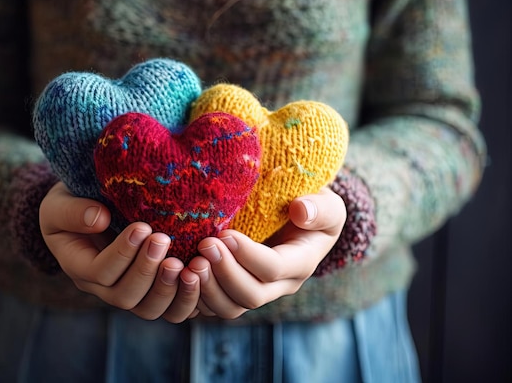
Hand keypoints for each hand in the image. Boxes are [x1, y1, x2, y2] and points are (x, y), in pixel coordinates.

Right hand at [39, 182, 199, 322]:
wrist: (93, 205)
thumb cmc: (75, 201)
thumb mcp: (60, 202)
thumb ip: (73, 211)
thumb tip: (98, 219)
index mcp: (79, 266)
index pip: (98, 272)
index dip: (121, 253)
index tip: (141, 226)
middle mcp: (104, 287)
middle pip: (124, 296)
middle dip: (146, 270)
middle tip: (163, 239)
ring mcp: (131, 291)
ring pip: (149, 309)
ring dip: (168, 288)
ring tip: (182, 262)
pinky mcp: (155, 290)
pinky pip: (172, 308)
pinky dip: (187, 298)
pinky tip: (198, 274)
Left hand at [188, 187, 345, 318]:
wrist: (300, 218)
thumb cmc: (313, 206)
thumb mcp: (328, 204)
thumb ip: (319, 208)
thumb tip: (300, 210)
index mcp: (301, 263)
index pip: (274, 269)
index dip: (248, 256)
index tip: (225, 234)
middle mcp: (281, 285)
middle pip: (251, 295)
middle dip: (225, 273)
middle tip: (203, 246)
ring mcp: (258, 291)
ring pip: (232, 307)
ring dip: (208, 289)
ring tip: (191, 263)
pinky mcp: (237, 292)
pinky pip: (216, 306)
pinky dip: (198, 296)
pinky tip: (183, 275)